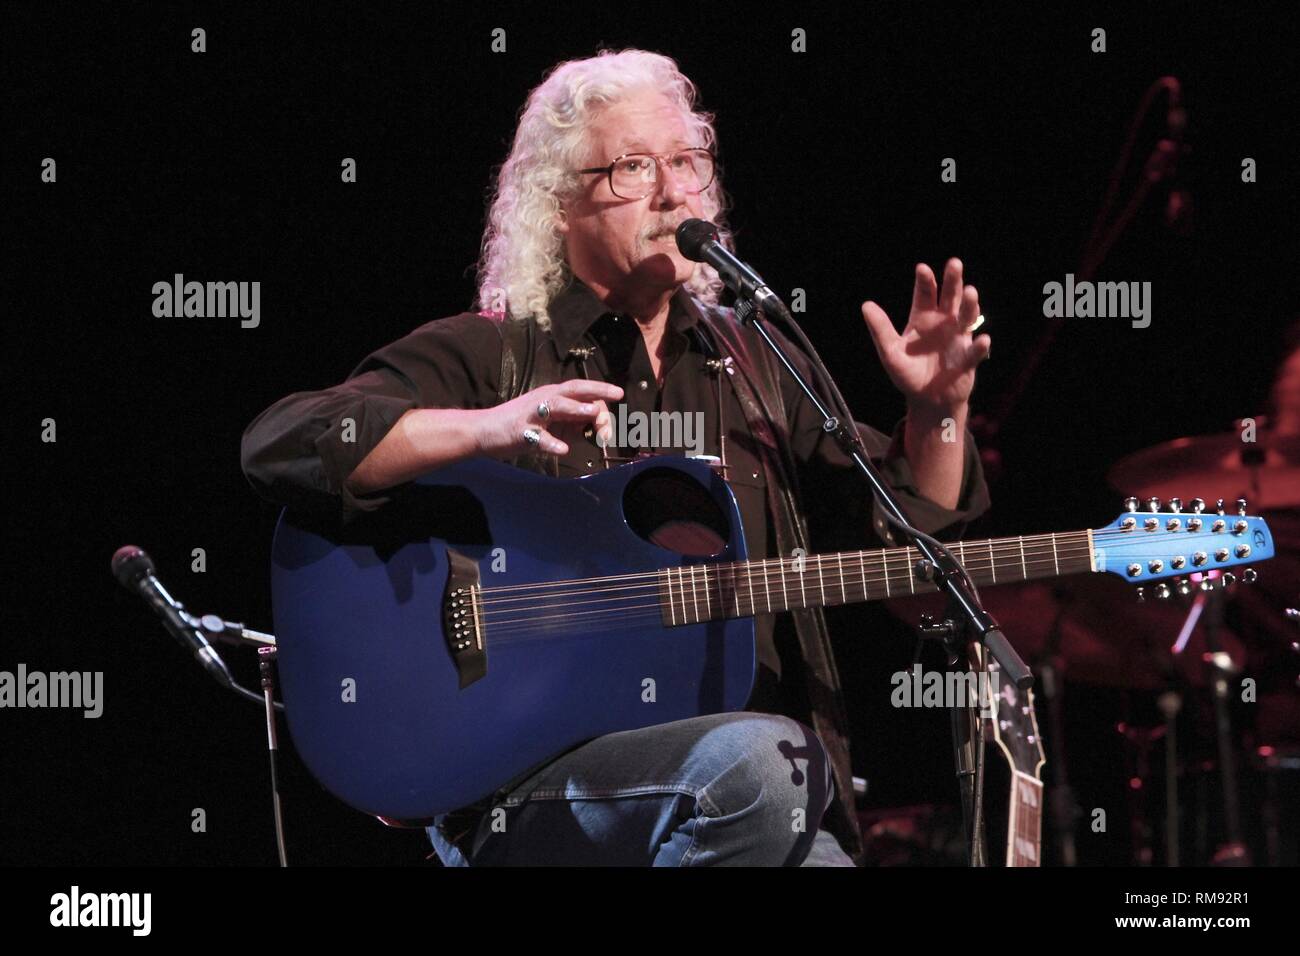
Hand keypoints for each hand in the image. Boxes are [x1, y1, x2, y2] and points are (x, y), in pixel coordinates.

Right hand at [475, 380, 622, 457]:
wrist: (483, 431)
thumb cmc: (521, 426)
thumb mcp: (552, 422)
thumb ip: (575, 424)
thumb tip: (599, 428)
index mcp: (553, 396)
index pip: (582, 392)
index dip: (601, 398)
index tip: (617, 406)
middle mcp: (544, 400)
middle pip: (572, 390)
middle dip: (595, 391)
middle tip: (616, 395)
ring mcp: (532, 414)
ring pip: (556, 406)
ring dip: (576, 409)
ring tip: (593, 413)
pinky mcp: (520, 432)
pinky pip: (538, 438)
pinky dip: (551, 444)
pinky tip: (563, 450)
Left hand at [861, 258, 990, 414]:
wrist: (928, 400)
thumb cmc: (908, 374)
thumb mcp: (890, 353)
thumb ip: (880, 330)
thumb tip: (866, 305)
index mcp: (923, 318)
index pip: (925, 294)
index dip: (925, 281)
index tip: (922, 268)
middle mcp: (944, 323)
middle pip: (950, 297)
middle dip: (953, 281)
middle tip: (954, 263)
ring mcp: (958, 338)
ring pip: (967, 316)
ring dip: (970, 305)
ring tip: (971, 292)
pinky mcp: (968, 358)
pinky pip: (975, 350)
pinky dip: (979, 346)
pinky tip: (982, 340)